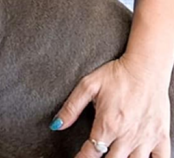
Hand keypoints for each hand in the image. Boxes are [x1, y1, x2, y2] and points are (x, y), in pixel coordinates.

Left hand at [52, 55, 171, 157]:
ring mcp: (146, 139)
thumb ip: (71, 107)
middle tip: (97, 156)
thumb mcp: (88, 86)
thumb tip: (56, 125)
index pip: (91, 153)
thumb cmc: (116, 75)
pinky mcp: (162, 137)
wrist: (146, 69)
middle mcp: (127, 136)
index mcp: (107, 125)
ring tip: (115, 156)